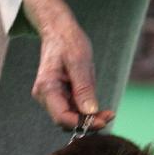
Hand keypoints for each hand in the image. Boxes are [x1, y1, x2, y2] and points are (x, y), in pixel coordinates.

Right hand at [23, 0, 114, 129]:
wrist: (58, 32)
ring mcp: (50, 97)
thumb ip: (83, 88)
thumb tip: (90, 112)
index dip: (82, 123)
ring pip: (70, 117)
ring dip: (88, 118)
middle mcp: (45, 96)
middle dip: (87, 122)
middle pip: (65, 120)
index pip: (62, 116)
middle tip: (109, 116)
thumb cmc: (67, 42)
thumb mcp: (79, 62)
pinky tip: (98, 108)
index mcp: (46, 88)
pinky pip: (72, 109)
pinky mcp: (58, 96)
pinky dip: (85, 112)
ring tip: (107, 113)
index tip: (103, 121)